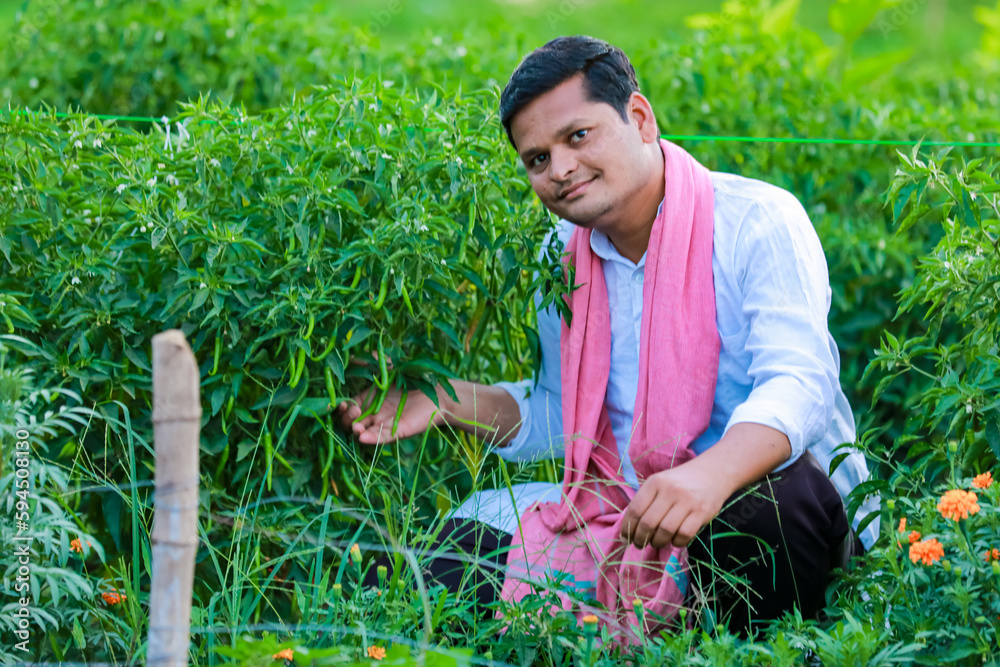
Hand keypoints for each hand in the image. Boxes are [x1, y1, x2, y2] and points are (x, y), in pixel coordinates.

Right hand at [334, 353, 451, 444]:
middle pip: (351, 423)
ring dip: (355, 432)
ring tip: (356, 427)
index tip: (340, 404)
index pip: (348, 408)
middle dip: (346, 419)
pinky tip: (362, 436)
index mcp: (369, 400)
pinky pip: (382, 438)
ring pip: (363, 433)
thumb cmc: (414, 379)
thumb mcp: (390, 367)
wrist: (438, 390)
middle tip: (354, 411)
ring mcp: (385, 424)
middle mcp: (374, 414)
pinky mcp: (398, 431)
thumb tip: (354, 357)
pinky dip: (371, 439)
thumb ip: (373, 362)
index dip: (341, 408)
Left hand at [619, 460, 729, 548]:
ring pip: (665, 531)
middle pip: (648, 523)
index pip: (635, 509)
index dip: (627, 527)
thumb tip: (630, 528)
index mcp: (655, 482)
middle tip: (639, 544)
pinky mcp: (702, 513)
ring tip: (656, 542)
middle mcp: (670, 490)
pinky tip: (674, 540)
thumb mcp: (661, 483)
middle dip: (640, 538)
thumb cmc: (681, 481)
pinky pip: (684, 535)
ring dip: (657, 542)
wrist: (714, 472)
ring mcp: (687, 501)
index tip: (625, 538)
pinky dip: (676, 542)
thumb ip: (647, 501)